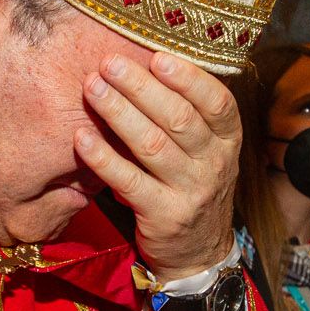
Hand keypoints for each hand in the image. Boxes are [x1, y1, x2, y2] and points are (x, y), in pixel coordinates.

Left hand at [75, 52, 239, 279]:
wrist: (198, 254)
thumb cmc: (192, 187)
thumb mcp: (205, 152)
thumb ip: (187, 115)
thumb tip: (145, 63)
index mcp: (227, 140)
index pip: (216, 102)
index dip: (187, 77)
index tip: (156, 56)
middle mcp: (215, 164)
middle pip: (179, 118)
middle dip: (141, 86)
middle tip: (109, 63)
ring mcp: (191, 192)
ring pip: (152, 145)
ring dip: (119, 112)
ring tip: (93, 88)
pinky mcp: (164, 216)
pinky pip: (128, 181)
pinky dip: (103, 158)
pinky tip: (82, 138)